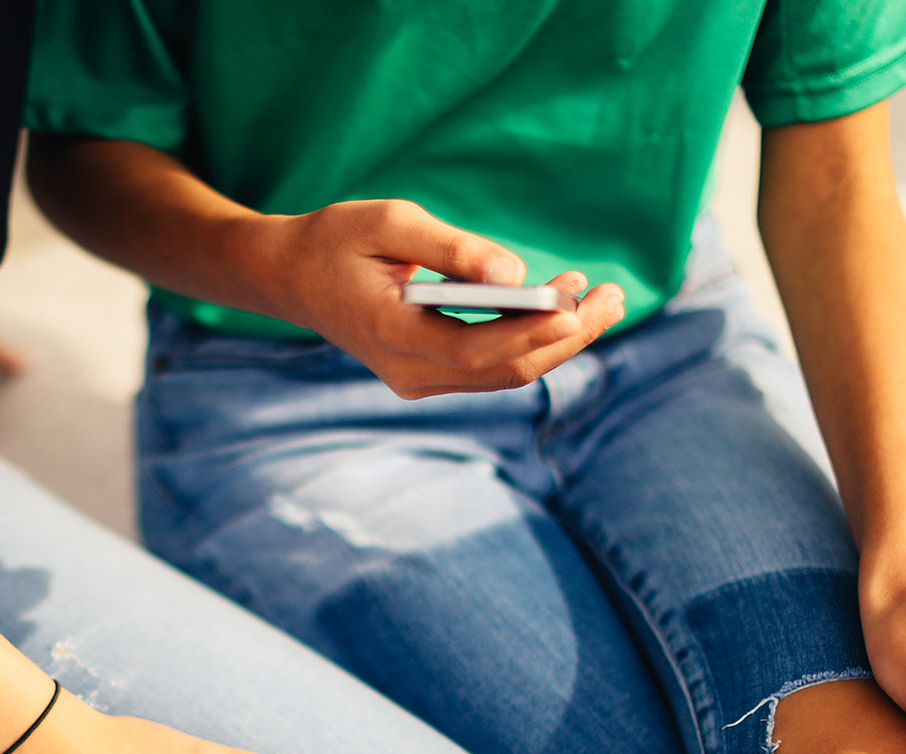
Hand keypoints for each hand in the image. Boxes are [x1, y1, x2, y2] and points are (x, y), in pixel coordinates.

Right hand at [259, 199, 625, 398]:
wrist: (290, 276)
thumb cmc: (337, 240)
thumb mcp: (389, 221)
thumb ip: (453, 247)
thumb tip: (516, 272)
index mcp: (392, 333)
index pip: (479, 347)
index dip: (535, 330)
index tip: (579, 303)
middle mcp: (407, 371)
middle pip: (506, 369)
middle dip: (567, 337)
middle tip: (615, 296)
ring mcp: (417, 380)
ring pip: (505, 373)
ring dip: (557, 341)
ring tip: (602, 299)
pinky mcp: (428, 374)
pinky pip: (491, 366)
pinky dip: (531, 341)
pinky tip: (561, 309)